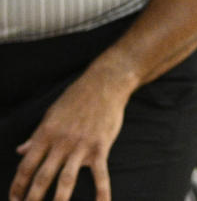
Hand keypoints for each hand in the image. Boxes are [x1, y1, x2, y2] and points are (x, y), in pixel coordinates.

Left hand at [9, 63, 132, 200]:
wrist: (105, 83)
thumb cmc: (76, 98)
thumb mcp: (51, 114)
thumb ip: (36, 136)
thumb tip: (20, 151)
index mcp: (45, 134)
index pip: (26, 166)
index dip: (18, 186)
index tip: (14, 199)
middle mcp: (61, 142)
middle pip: (43, 176)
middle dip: (32, 198)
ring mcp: (81, 146)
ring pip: (66, 179)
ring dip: (58, 199)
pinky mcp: (100, 146)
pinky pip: (100, 174)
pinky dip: (101, 191)